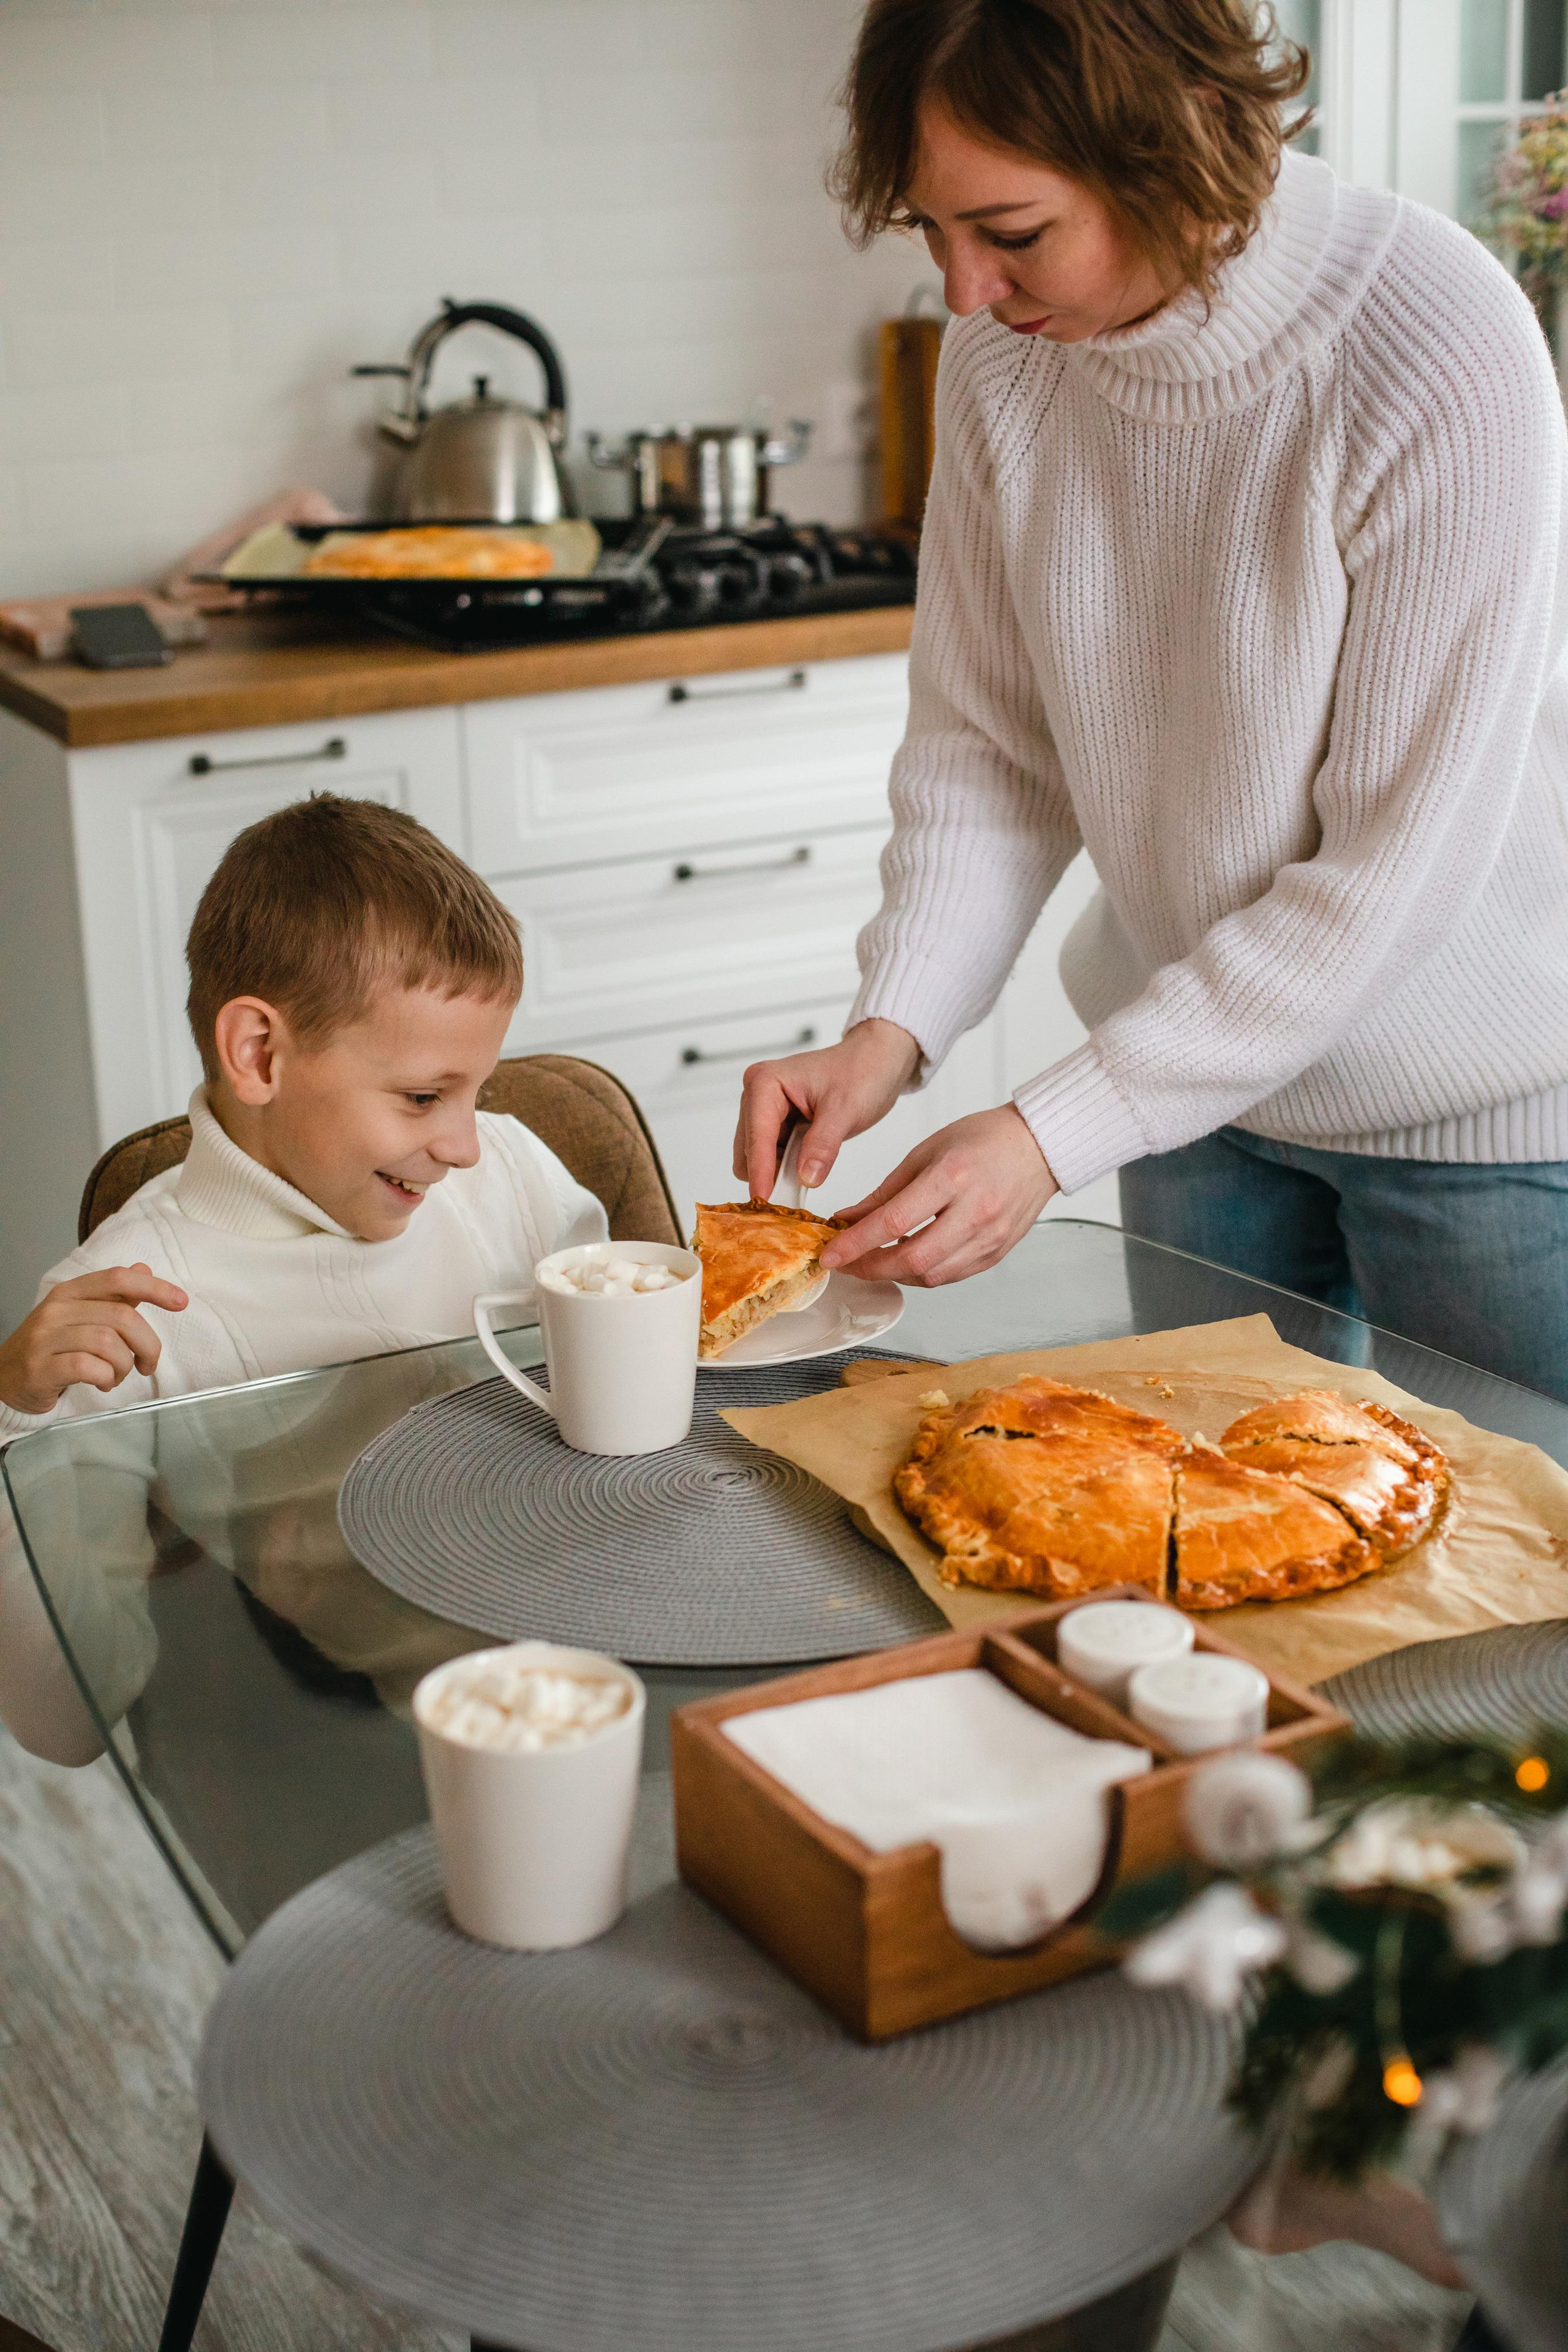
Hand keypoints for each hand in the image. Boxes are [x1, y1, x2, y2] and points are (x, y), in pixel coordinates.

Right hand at [0, 1263, 187, 1416]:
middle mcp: (56, 1310)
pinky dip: (106, 1377)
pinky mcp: (40, 1368)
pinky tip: (103, 1382)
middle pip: (122, 1317)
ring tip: (117, 1375)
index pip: (117, 1279)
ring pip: (108, 1343)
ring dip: (124, 1365)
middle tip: (147, 1364)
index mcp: (69, 1293)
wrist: (3, 1379)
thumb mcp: (79, 1316)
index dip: (154, 1288)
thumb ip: (113, 1297)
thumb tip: (143, 1270)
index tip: (181, 1302)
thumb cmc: (50, 1348)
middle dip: (147, 1344)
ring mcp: (45, 1338)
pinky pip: (88, 1367)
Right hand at [733, 1019, 921, 1197]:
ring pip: (757, 1156)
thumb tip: (805, 1177)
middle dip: (769, 1172)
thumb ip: (822, 1145)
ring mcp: (765, 1110)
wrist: (876, 1061)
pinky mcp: (776, 1123)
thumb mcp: (845, 1110)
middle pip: (748, 1150)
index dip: (761, 1171)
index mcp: (765, 1083)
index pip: (756, 1136)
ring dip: (779, 1171)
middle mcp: (757, 1094)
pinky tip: (808, 1165)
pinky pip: (771, 1155)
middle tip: (798, 1191)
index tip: (764, 1201)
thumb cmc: (862, 1072)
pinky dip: (786, 1166)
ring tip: (811, 1169)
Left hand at [821, 1104, 1057, 1286]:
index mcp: (952, 1176)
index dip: (856, 1243)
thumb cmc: (986, 1139)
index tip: (831, 1253)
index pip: (894, 1221)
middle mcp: (975, 1211)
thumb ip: (886, 1191)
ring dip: (895, 1274)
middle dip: (871, 1268)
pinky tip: (908, 1260)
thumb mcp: (926, 1152)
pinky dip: (923, 1273)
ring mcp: (990, 1236)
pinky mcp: (998, 1252)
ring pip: (932, 1275)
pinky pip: (952, 1275)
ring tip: (874, 1261)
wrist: (1040, 1146)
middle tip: (848, 1263)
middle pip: (913, 1258)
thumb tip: (850, 1219)